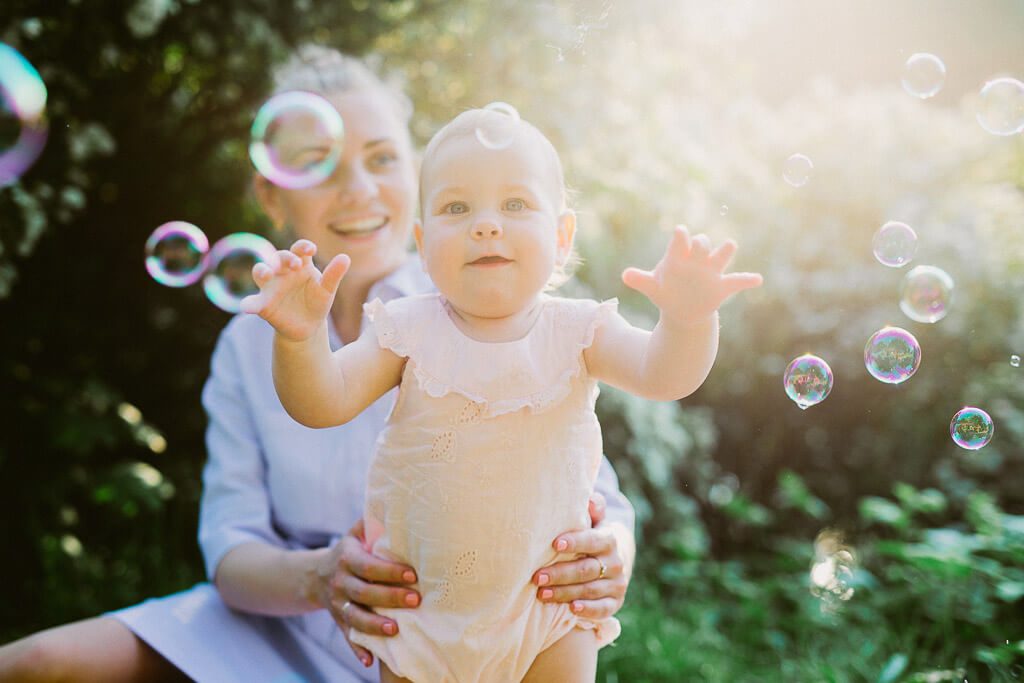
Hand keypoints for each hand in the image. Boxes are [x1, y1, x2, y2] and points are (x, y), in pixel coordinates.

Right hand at [240, 239, 350, 341]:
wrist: (308, 327)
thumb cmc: (317, 303)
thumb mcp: (327, 290)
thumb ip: (334, 275)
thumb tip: (345, 257)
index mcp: (300, 265)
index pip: (298, 249)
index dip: (302, 246)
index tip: (311, 249)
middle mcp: (283, 272)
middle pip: (278, 257)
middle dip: (284, 258)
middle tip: (295, 264)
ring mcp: (271, 287)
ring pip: (260, 272)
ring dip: (261, 271)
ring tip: (266, 274)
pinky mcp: (263, 304)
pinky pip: (252, 302)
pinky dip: (248, 304)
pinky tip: (247, 307)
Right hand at [314, 519, 420, 668]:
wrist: (314, 575)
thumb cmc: (348, 551)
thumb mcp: (355, 534)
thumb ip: (371, 524)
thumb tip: (399, 506)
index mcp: (346, 558)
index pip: (369, 566)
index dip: (390, 571)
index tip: (413, 574)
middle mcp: (340, 583)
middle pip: (365, 592)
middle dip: (390, 597)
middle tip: (416, 600)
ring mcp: (337, 604)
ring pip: (355, 617)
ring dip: (375, 625)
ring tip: (396, 631)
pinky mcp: (338, 621)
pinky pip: (347, 637)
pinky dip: (357, 649)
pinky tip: (370, 661)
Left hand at [530, 492, 628, 620]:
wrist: (613, 561)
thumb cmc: (591, 537)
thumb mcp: (593, 521)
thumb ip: (592, 509)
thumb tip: (590, 498)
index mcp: (608, 540)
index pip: (592, 540)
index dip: (575, 542)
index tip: (554, 544)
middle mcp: (615, 562)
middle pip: (586, 569)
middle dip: (560, 573)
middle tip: (537, 577)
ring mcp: (617, 584)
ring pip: (590, 590)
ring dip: (565, 593)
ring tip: (542, 594)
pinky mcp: (615, 602)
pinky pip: (602, 609)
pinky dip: (588, 610)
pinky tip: (571, 609)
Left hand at [622, 224, 762, 326]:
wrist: (682, 309)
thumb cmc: (666, 291)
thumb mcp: (652, 288)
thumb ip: (640, 280)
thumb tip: (624, 275)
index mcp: (678, 256)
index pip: (680, 240)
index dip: (681, 235)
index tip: (680, 233)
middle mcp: (696, 260)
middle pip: (702, 244)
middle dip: (701, 243)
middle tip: (699, 245)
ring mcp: (710, 272)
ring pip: (721, 257)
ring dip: (725, 250)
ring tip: (730, 245)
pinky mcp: (722, 286)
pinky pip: (737, 281)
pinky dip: (747, 280)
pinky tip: (757, 280)